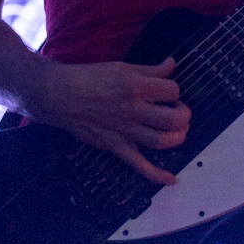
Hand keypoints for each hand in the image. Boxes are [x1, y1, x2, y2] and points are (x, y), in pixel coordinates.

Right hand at [29, 56, 190, 184]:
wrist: (60, 95)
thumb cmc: (89, 77)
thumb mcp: (122, 67)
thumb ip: (150, 69)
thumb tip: (172, 64)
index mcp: (135, 86)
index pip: (172, 90)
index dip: (174, 90)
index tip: (168, 91)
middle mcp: (133, 110)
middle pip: (173, 118)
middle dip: (184, 115)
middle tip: (179, 111)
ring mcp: (125, 130)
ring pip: (162, 141)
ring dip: (178, 138)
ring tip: (179, 131)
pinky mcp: (115, 146)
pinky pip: (139, 165)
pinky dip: (156, 175)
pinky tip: (172, 179)